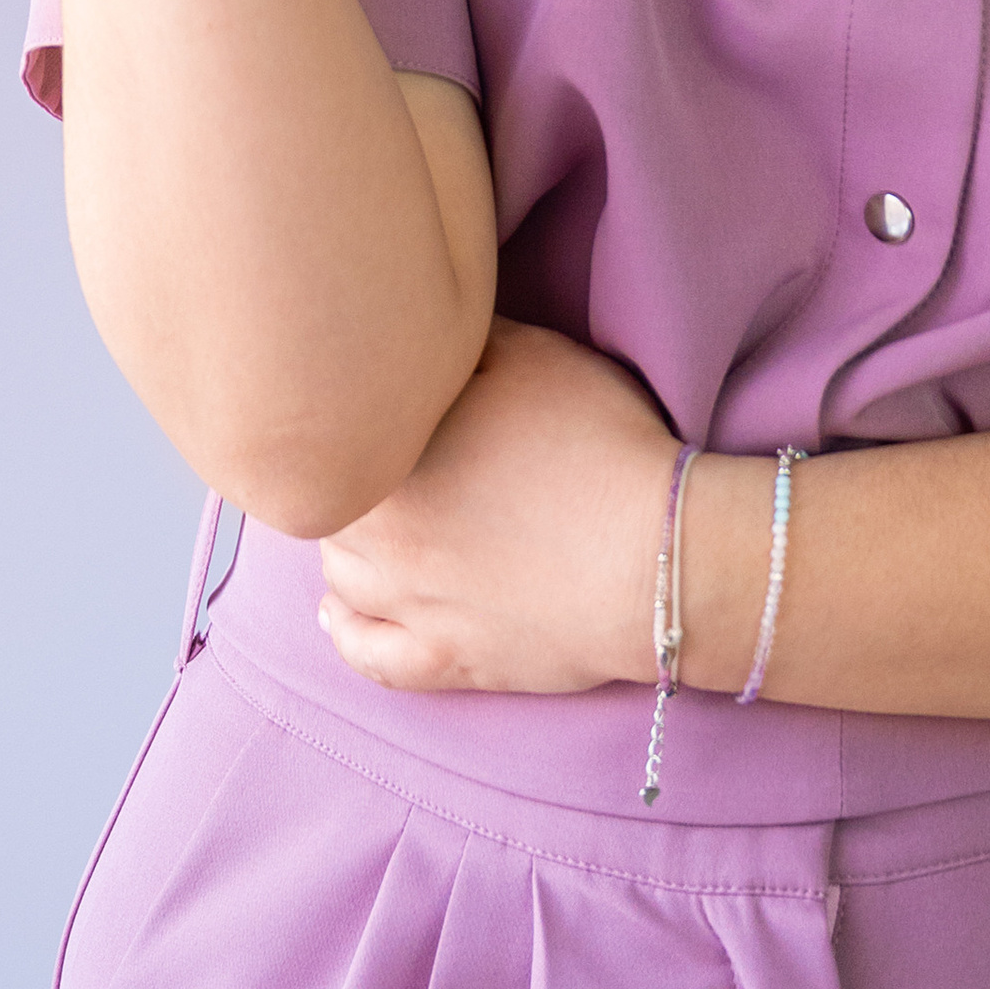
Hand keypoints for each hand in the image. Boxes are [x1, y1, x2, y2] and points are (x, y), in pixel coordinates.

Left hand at [315, 317, 677, 695]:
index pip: (335, 434)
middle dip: (348, 479)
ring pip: (340, 579)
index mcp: (394, 458)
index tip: (365, 402)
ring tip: (367, 521)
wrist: (656, 556)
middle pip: (333, 506)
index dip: (349, 415)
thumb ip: (463, 339)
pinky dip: (346, 634)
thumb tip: (421, 326)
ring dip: (344, 547)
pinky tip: (335, 613)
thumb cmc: (598, 445)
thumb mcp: (532, 355)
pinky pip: (371, 658)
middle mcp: (386, 538)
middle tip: (376, 457)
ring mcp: (415, 608)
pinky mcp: (450, 661)